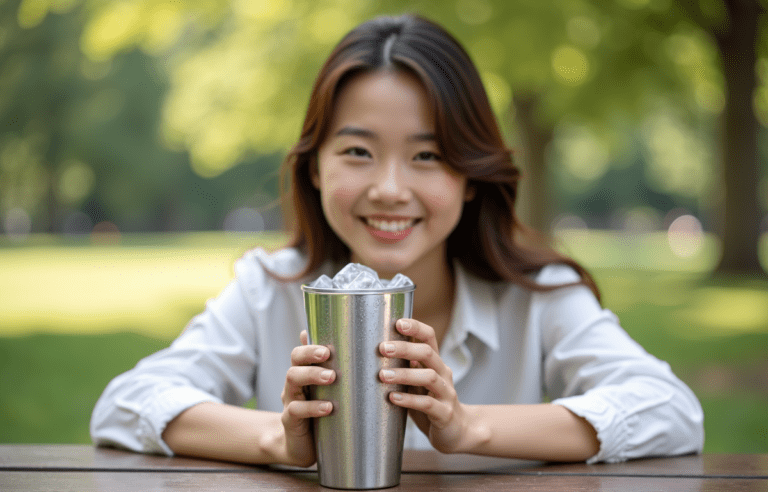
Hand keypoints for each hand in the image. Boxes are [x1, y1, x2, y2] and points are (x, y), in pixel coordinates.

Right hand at [279, 330, 334, 465]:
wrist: (299, 446)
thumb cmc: (319, 415)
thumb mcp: (328, 393)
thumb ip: (335, 375)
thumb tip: (350, 352)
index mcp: (303, 375)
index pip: (300, 354)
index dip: (310, 347)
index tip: (328, 347)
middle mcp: (294, 385)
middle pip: (295, 361)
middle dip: (310, 355)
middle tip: (327, 355)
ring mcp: (290, 401)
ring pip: (292, 380)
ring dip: (312, 375)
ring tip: (331, 377)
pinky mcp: (290, 421)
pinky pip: (296, 410)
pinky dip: (312, 407)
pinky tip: (327, 407)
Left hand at [378, 318, 468, 452]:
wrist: (457, 431)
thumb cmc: (430, 402)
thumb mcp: (418, 382)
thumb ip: (405, 367)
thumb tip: (377, 351)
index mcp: (435, 363)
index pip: (429, 337)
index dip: (415, 327)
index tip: (397, 322)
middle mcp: (443, 374)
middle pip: (428, 353)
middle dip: (405, 348)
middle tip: (382, 348)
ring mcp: (446, 393)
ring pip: (429, 377)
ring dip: (404, 374)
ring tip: (383, 375)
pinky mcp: (444, 414)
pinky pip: (427, 404)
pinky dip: (409, 400)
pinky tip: (393, 398)